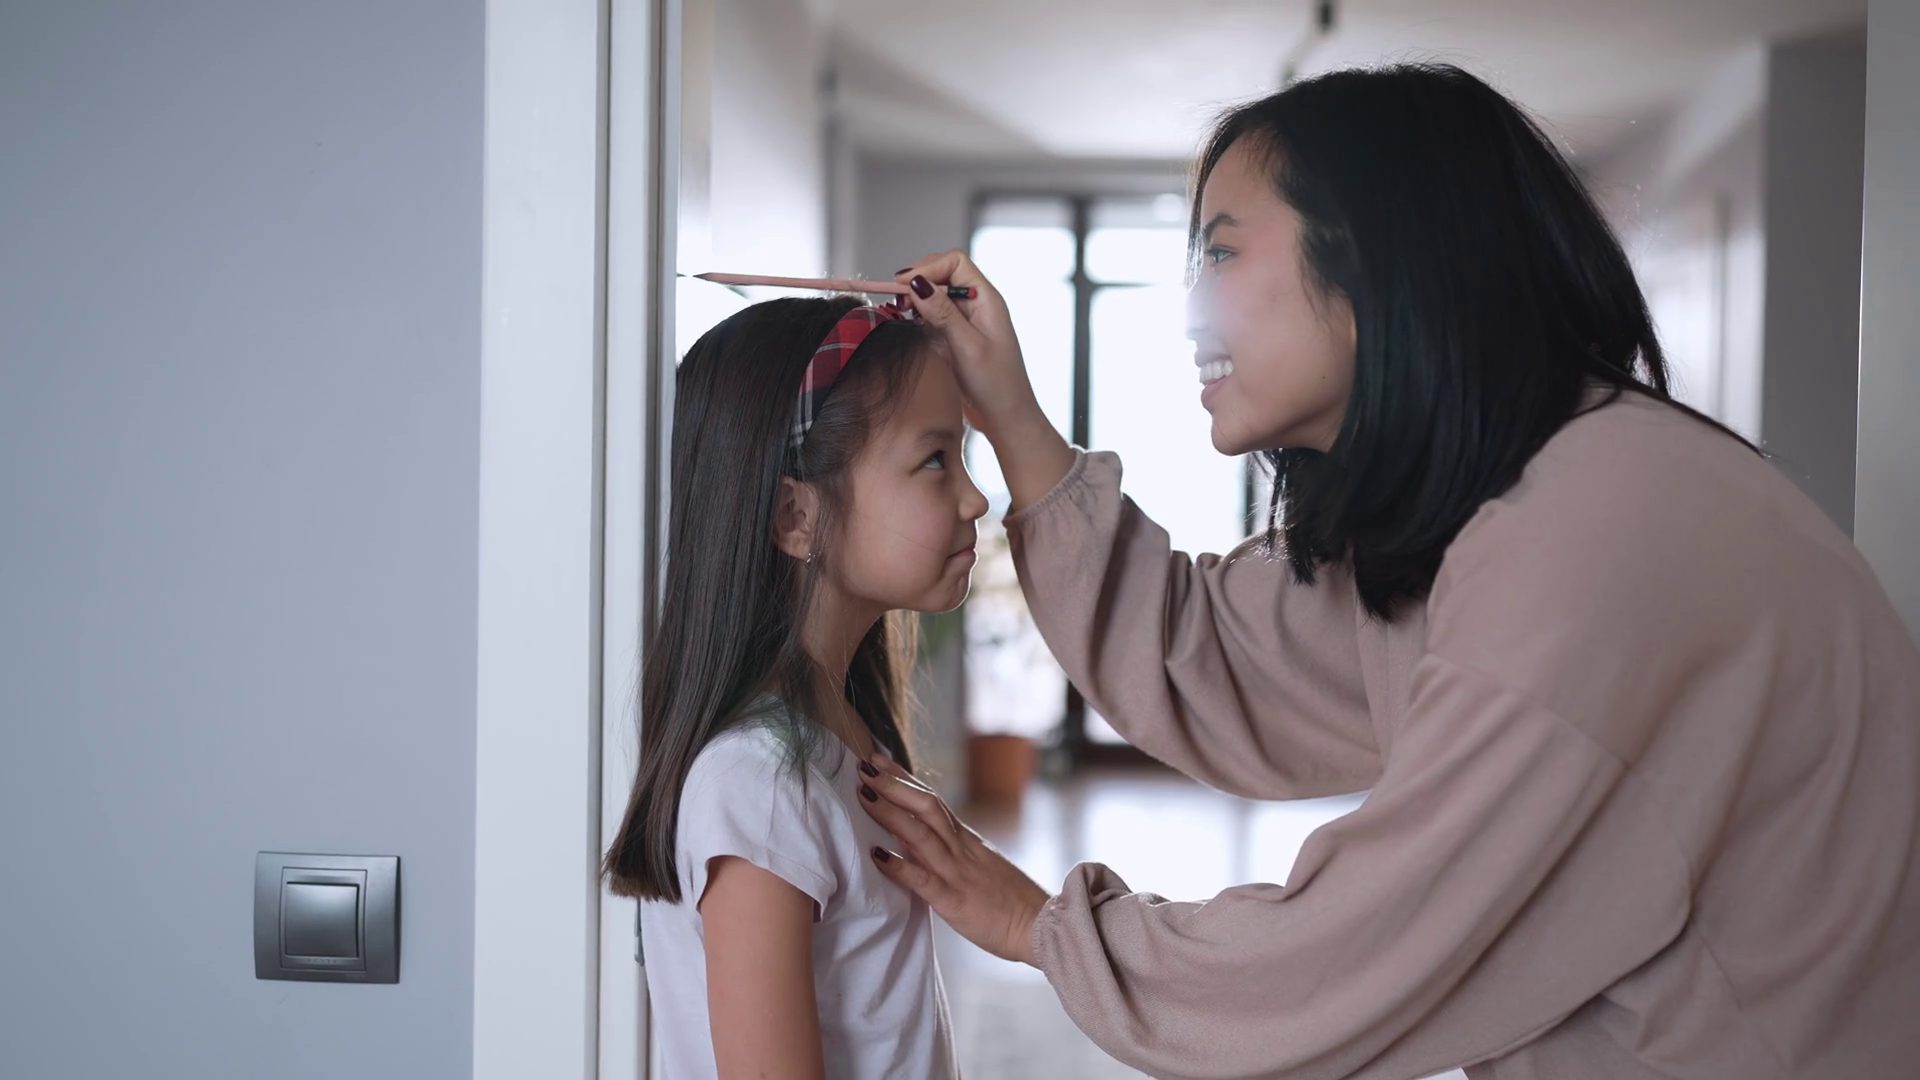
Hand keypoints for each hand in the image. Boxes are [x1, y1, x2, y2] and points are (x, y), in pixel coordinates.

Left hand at [857, 753, 1050, 966]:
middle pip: (926, 806)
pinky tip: (876, 854)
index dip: (905, 779)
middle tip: (865, 765)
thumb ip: (956, 851)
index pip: (933, 800)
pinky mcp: (954, 900)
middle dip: (894, 785)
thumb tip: (924, 839)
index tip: (880, 760)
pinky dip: (898, 865)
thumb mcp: (983, 865)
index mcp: (967, 840)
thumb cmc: (1013, 901)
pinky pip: (922, 879)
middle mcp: (961, 849)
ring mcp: (957, 872)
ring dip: (890, 813)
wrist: (1041, 926)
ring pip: (921, 834)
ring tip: (864, 795)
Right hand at [893, 251, 1039, 442]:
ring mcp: (966, 322)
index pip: (954, 262)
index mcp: (987, 300)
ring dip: (916, 301)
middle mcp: (977, 306)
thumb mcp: (967, 347)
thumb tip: (918, 283)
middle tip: (898, 301)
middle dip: (918, 282)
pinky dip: (918, 319)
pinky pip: (933, 318)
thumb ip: (943, 313)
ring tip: (900, 314)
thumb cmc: (997, 385)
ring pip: (934, 296)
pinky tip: (909, 329)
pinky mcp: (956, 338)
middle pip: (942, 275)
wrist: (1007, 419)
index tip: (904, 285)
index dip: (928, 267)